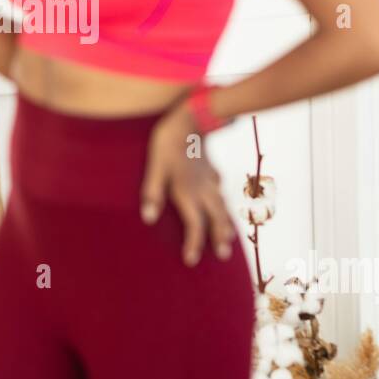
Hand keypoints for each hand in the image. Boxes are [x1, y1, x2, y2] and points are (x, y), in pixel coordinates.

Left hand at [139, 103, 235, 265]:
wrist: (191, 116)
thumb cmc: (168, 141)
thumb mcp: (155, 166)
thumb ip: (152, 192)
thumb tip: (149, 219)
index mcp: (188, 192)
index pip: (194, 224)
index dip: (193, 244)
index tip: (191, 261)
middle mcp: (202, 188)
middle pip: (214, 218)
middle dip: (218, 238)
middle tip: (223, 256)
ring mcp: (208, 177)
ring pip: (221, 203)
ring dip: (225, 221)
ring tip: (229, 235)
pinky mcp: (209, 165)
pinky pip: (218, 186)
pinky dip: (221, 195)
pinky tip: (220, 193)